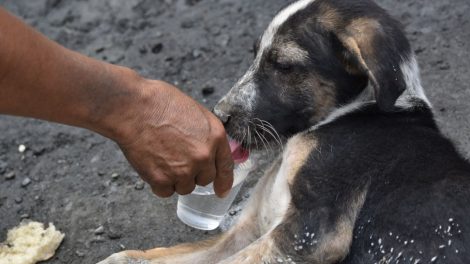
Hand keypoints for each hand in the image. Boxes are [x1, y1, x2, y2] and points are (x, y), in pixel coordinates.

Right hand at [113, 79, 233, 197]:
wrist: (134, 108)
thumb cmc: (160, 103)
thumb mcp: (196, 113)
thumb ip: (205, 136)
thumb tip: (208, 151)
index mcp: (215, 137)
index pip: (226, 167)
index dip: (224, 182)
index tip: (221, 191)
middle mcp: (203, 157)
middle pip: (204, 180)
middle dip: (193, 173)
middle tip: (176, 157)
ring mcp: (183, 170)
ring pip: (184, 187)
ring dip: (175, 179)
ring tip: (161, 157)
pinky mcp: (162, 179)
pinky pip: (165, 192)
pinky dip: (158, 183)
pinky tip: (152, 165)